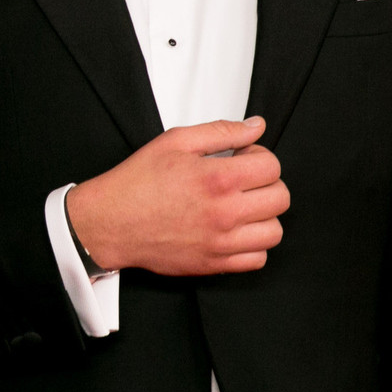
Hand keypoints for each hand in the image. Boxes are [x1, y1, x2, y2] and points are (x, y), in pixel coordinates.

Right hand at [66, 117, 288, 276]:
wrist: (111, 221)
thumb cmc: (137, 182)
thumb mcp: (175, 141)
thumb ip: (221, 131)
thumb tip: (255, 127)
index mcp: (217, 178)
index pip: (272, 167)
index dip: (260, 156)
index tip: (244, 158)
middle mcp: (225, 212)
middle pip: (280, 198)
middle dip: (267, 183)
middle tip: (244, 180)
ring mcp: (222, 242)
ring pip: (274, 231)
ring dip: (264, 215)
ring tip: (243, 206)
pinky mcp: (215, 264)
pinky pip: (258, 259)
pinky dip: (254, 244)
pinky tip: (236, 230)